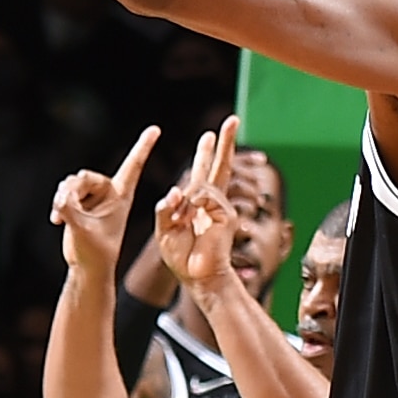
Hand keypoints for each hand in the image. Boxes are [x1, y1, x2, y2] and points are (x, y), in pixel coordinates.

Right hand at [51, 126, 162, 278]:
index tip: (155, 129)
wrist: (88, 267)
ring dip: (64, 197)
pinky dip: (58, 204)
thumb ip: (71, 211)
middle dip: (72, 190)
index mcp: (122, 196)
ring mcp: (93, 197)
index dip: (143, 147)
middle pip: (85, 177)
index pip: (133, 166)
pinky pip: (64, 192)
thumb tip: (60, 198)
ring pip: (72, 183)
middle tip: (64, 206)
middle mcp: (109, 192)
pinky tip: (56, 220)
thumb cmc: (95, 253)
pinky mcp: (79, 203)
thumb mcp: (83, 231)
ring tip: (62, 216)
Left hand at [153, 121, 244, 296]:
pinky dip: (193, 205)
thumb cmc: (182, 257)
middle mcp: (212, 202)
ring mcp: (222, 208)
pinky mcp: (227, 215)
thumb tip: (176, 191)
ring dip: (186, 201)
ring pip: (201, 185)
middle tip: (233, 120)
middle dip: (226, 142)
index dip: (207, 153)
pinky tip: (190, 219)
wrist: (198, 277)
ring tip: (182, 222)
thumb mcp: (164, 229)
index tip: (210, 136)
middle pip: (221, 166)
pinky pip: (205, 197)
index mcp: (197, 204)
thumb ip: (166, 208)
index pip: (203, 172)